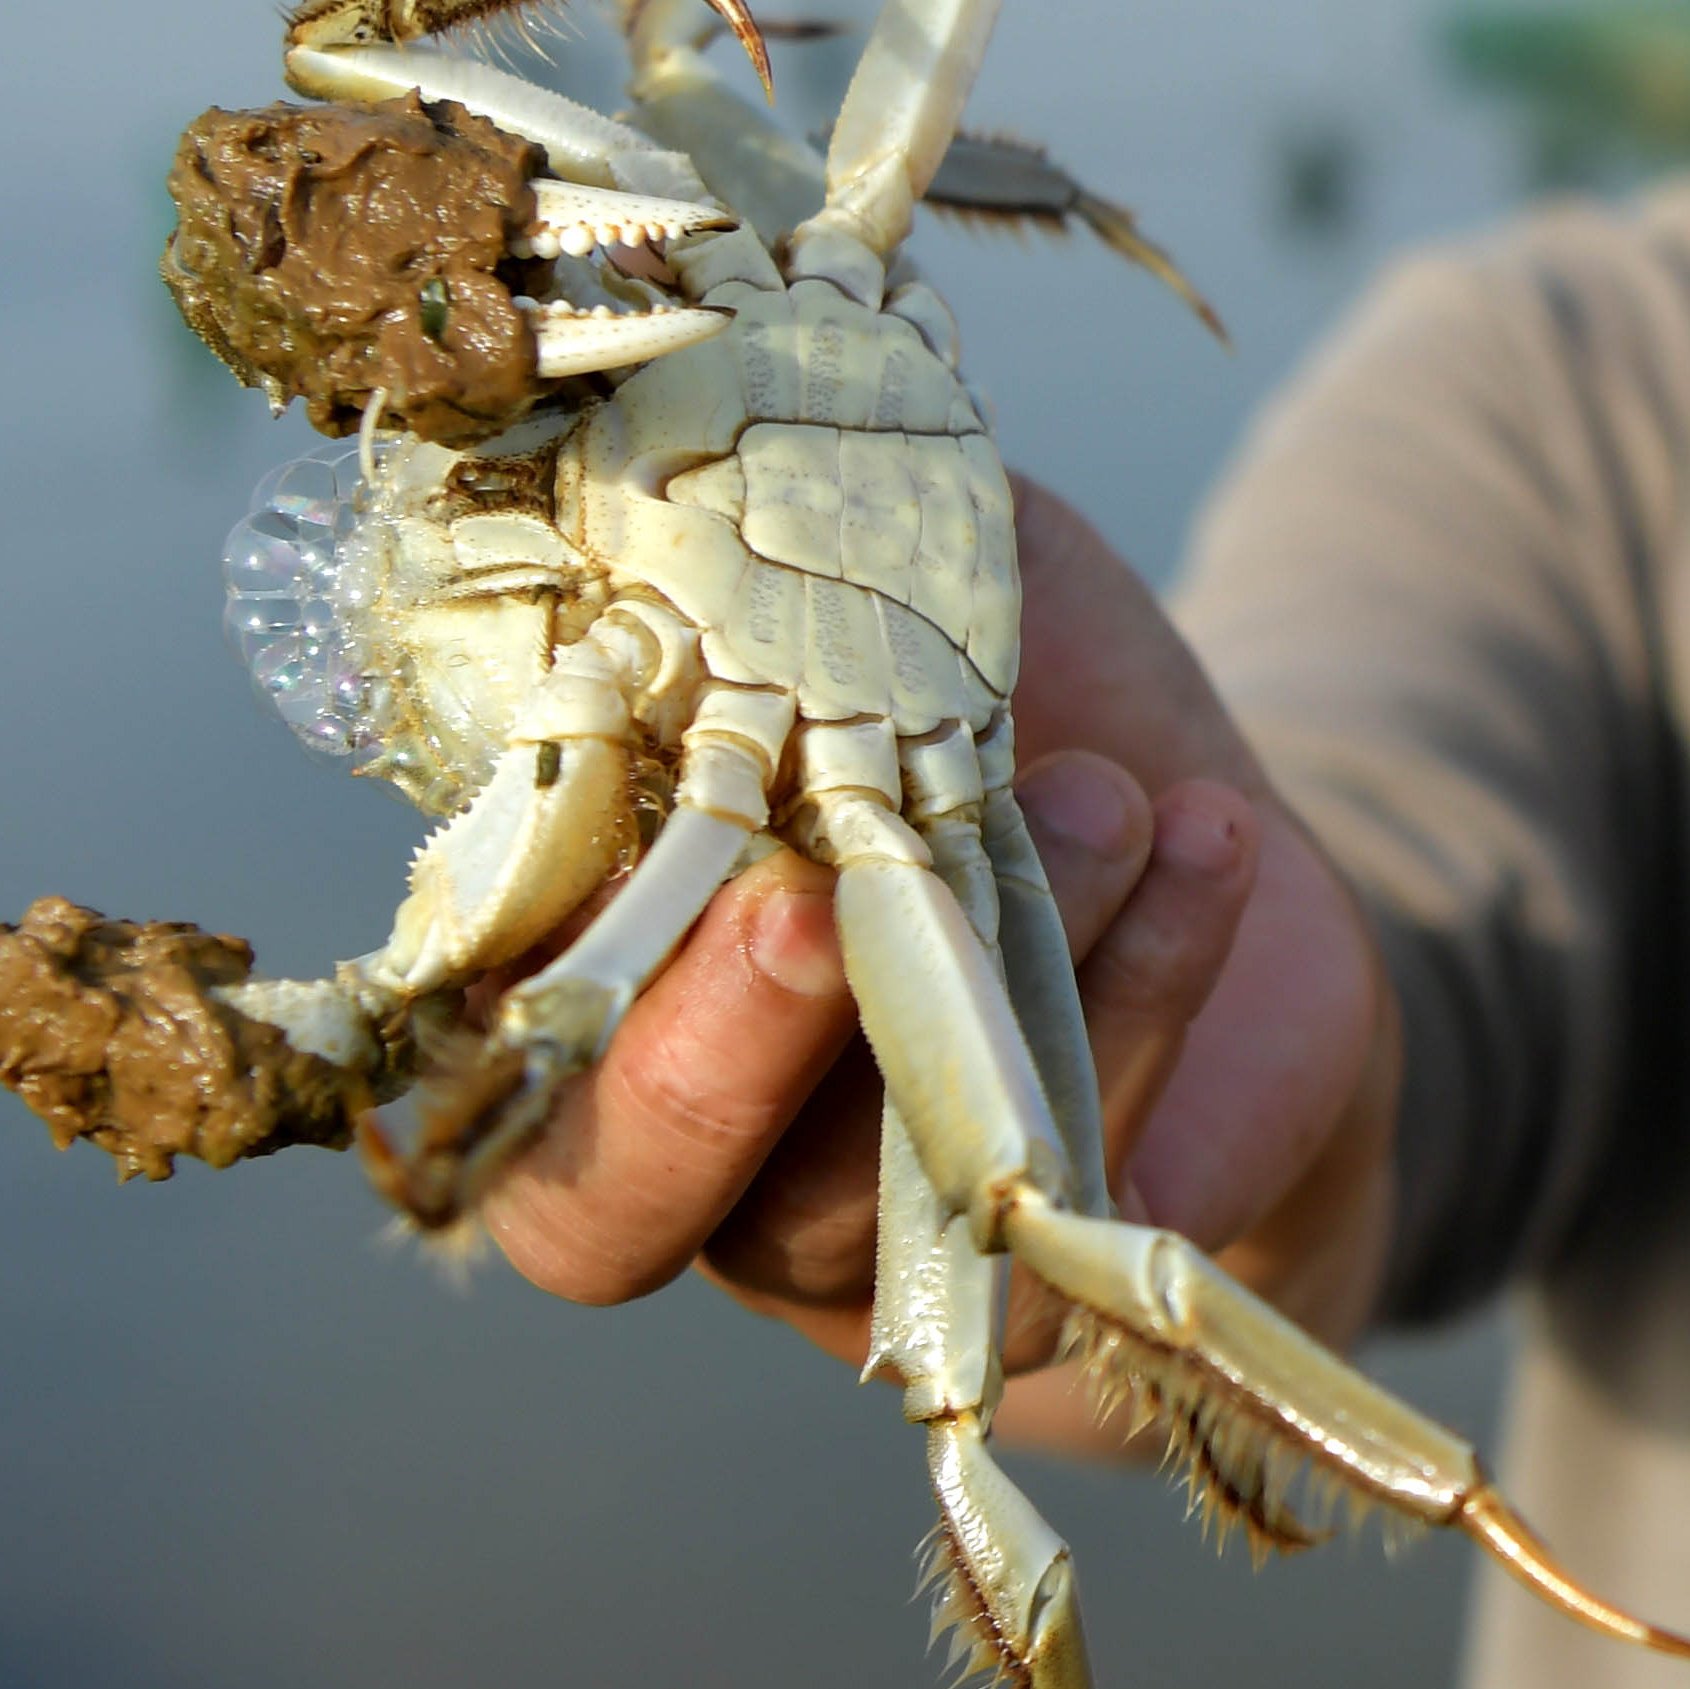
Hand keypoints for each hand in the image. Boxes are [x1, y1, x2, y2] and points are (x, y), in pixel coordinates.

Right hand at [475, 480, 1403, 1395]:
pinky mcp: (1043, 1281)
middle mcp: (679, 1142)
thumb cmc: (1005, 694)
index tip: (652, 811)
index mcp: (578, 974)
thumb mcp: (905, 569)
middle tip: (819, 906)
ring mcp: (851, 1249)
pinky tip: (1212, 843)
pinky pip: (1072, 1208)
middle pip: (605, 1207)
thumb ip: (794, 519)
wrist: (1211, 834)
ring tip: (1108, 798)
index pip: (477, 1032)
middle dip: (706, 1061)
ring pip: (865, 1205)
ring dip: (997, 989)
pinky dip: (1152, 996)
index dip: (533, 961)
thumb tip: (724, 407)